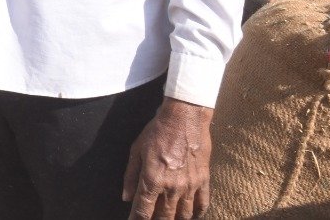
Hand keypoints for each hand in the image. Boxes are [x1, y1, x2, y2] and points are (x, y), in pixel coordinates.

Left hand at [123, 98, 212, 219]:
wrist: (184, 119)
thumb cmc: (157, 132)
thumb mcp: (136, 150)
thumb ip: (130, 176)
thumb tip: (126, 197)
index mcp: (152, 179)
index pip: (143, 209)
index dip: (137, 219)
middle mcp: (172, 187)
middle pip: (164, 216)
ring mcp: (190, 185)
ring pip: (184, 214)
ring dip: (176, 219)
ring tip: (170, 219)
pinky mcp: (203, 180)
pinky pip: (203, 203)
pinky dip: (197, 212)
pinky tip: (192, 214)